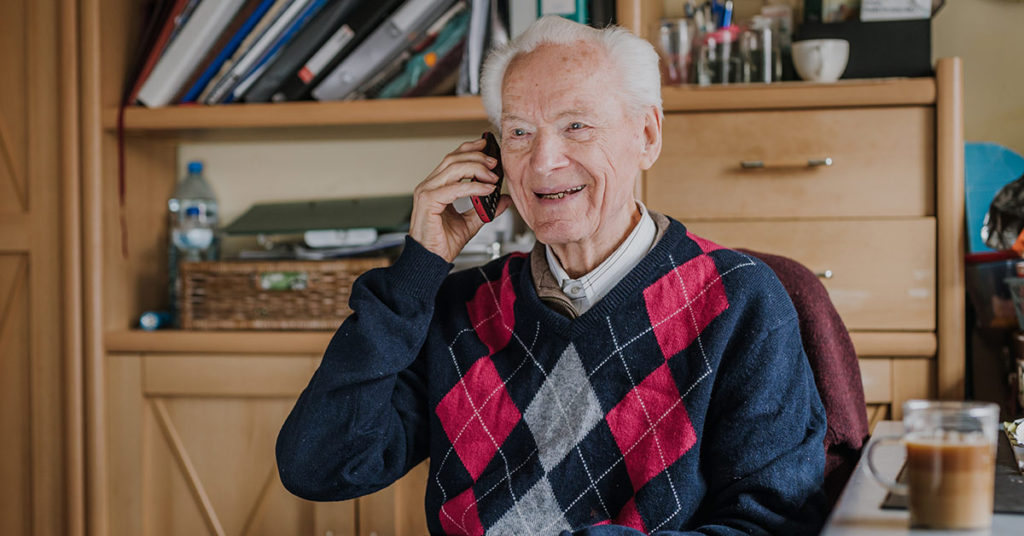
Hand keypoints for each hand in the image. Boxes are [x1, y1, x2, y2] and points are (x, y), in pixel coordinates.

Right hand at [409, 137, 511, 261]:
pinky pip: (455, 188)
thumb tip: (503, 199)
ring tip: (493, 175)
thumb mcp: (471, 222)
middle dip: (477, 156)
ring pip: (453, 168)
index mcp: (436, 186)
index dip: (470, 148)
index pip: (452, 158)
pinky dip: (473, 187)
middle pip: (453, 158)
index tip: (487, 145)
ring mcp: (426, 192)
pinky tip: (486, 189)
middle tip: (495, 162)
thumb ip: (486, 209)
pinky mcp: (429, 201)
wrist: (431, 261)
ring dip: (477, 168)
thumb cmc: (442, 243)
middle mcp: (429, 186)